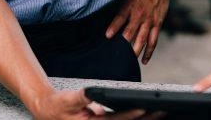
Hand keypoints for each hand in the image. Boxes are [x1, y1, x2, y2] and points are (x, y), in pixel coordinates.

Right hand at [30, 89, 161, 119]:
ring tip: (159, 112)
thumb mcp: (66, 100)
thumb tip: (91, 93)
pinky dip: (133, 118)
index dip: (131, 115)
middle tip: (162, 110)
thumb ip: (79, 98)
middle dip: (145, 119)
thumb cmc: (57, 106)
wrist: (48, 111)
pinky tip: (144, 113)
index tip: (145, 108)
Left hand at [105, 0, 170, 63]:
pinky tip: (144, 61)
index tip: (107, 36)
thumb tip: (104, 13)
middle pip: (130, 33)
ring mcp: (149, 21)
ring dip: (134, 51)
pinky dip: (149, 52)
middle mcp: (139, 15)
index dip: (114, 27)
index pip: (120, 18)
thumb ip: (118, 4)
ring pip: (142, 40)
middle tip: (116, 56)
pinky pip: (153, 41)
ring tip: (128, 61)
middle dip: (123, 45)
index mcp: (130, 6)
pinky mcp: (157, 24)